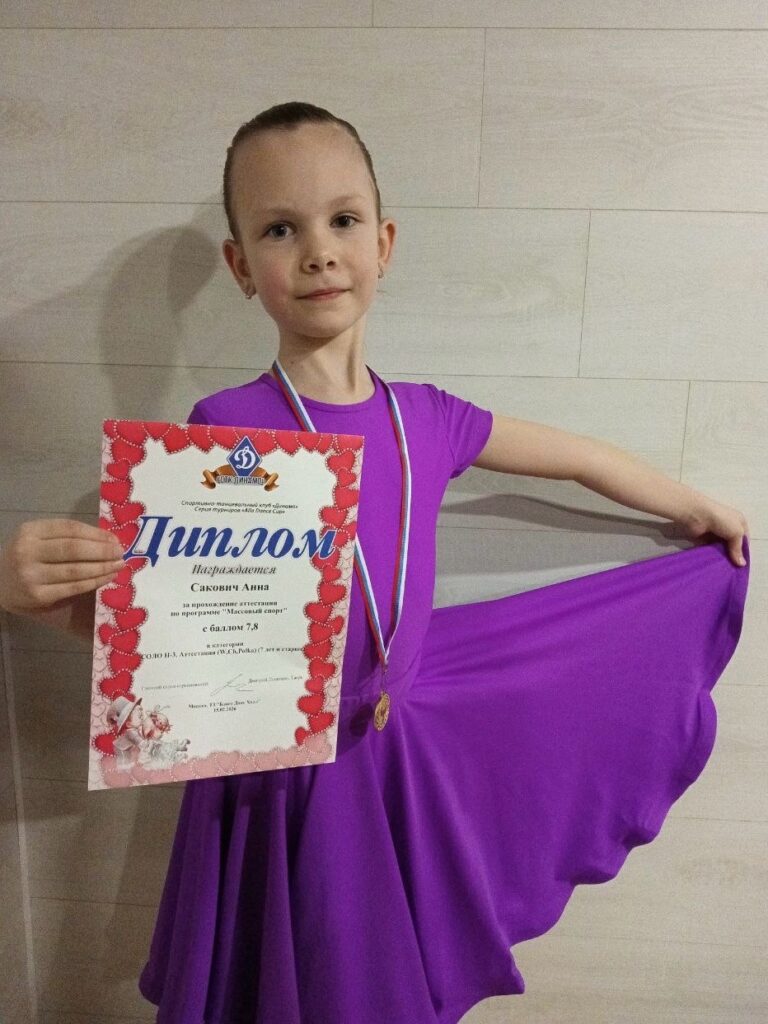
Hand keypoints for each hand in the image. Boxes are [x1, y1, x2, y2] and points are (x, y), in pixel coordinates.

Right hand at [0, 518, 124, 615]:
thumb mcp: (38, 538)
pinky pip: (73, 587)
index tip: (115, 538)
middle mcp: (28, 551)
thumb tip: (107, 539)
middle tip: (121, 552)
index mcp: (30, 531)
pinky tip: (107, 577)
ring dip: (102, 567)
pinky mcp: (38, 596)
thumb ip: (65, 536)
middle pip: (74, 549)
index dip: (96, 534)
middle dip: (102, 550)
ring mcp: (32, 575)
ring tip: (119, 565)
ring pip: (76, 570)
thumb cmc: (26, 557)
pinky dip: (94, 582)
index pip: (70, 529)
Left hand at [678, 498, 749, 567]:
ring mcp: (715, 533)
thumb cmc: (721, 520)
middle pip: (732, 544)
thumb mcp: (736, 532)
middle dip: (733, 556)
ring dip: (722, 557)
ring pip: (721, 548)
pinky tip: (715, 565)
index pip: (744, 538)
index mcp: (738, 521)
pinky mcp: (703, 539)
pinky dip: (712, 556)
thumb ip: (738, 549)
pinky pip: (710, 550)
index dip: (744, 550)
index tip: (743, 564)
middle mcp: (727, 527)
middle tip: (734, 569)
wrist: (696, 515)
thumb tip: (741, 564)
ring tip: (725, 569)